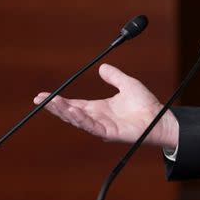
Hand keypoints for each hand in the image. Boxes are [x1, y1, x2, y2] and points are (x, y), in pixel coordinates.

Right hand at [33, 63, 178, 148]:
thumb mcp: (128, 84)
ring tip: (53, 103)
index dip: (59, 100)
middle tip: (40, 99)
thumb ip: (114, 76)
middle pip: (71, 112)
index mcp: (99, 108)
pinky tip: (73, 111)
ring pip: (78, 119)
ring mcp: (102, 126)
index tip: (43, 95)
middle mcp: (97, 117)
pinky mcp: (110, 132)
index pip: (74, 103)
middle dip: (55, 106)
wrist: (160, 117)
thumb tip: (102, 66)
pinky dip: (81, 119)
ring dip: (64, 112)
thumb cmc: (145, 104)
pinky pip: (92, 126)